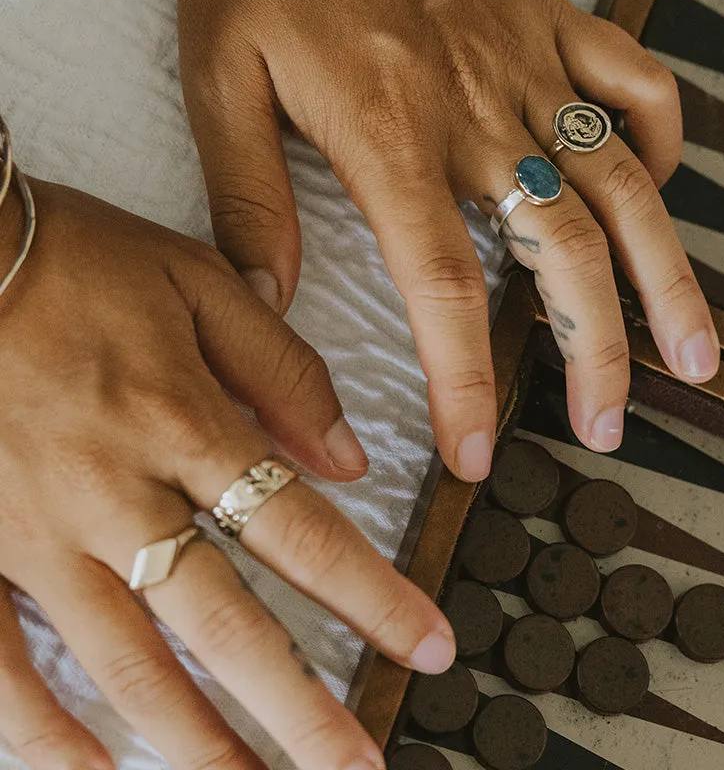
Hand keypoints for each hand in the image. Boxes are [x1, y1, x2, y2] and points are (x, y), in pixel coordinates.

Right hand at [0, 179, 453, 769]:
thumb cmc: (71, 257)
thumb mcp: (195, 278)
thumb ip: (278, 367)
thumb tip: (348, 455)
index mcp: (182, 419)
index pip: (299, 532)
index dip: (372, 597)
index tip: (428, 646)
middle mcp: (116, 491)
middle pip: (224, 623)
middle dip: (299, 708)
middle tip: (358, 769)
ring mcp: (37, 532)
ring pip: (129, 661)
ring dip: (198, 741)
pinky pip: (2, 660)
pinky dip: (47, 728)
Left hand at [178, 0, 718, 478]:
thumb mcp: (218, 78)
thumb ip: (251, 198)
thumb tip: (273, 298)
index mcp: (390, 136)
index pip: (445, 289)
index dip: (466, 384)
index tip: (477, 454)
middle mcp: (478, 110)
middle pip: (563, 254)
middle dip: (595, 354)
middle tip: (608, 426)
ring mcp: (528, 61)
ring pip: (624, 183)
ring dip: (664, 275)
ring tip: (691, 351)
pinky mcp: (552, 17)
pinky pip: (635, 80)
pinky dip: (664, 139)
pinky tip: (663, 189)